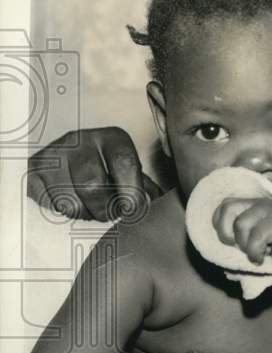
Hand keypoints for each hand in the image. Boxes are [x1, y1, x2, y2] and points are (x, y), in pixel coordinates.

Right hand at [27, 127, 163, 220]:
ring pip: (70, 200)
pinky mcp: (34, 169)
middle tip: (109, 214)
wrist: (65, 157)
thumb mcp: (127, 171)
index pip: (124, 163)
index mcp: (112, 138)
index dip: (131, 192)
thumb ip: (144, 188)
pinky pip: (50, 204)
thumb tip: (157, 203)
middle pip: (92, 186)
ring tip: (90, 207)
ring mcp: (54, 153)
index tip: (132, 210)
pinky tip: (70, 201)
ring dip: (84, 213)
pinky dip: (63, 211)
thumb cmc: (106, 168)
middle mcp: (81, 140)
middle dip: (105, 210)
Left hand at [213, 196, 271, 276]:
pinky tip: (264, 257)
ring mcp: (270, 211)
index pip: (224, 205)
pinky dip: (255, 251)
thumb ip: (237, 239)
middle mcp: (259, 204)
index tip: (229, 242)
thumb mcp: (253, 244)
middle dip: (225, 232)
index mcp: (252, 207)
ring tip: (256, 253)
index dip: (219, 224)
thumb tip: (215, 247)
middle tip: (237, 247)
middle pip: (228, 208)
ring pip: (241, 224)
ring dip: (245, 245)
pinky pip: (256, 236)